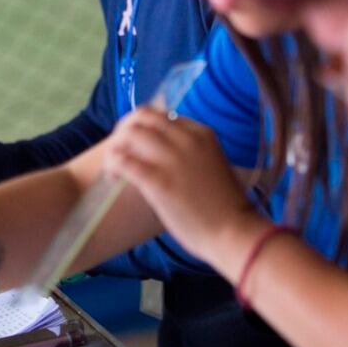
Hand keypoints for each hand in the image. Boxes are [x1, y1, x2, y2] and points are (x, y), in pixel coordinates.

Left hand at [101, 108, 259, 268]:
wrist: (235, 232)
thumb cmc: (225, 207)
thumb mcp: (212, 165)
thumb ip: (191, 153)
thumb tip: (162, 152)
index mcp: (201, 134)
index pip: (160, 115)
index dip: (142, 126)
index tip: (136, 145)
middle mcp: (186, 140)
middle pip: (141, 117)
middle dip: (124, 130)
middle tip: (119, 151)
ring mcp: (172, 159)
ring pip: (129, 134)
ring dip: (115, 147)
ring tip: (114, 167)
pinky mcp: (158, 181)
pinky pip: (124, 161)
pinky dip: (113, 165)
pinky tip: (113, 178)